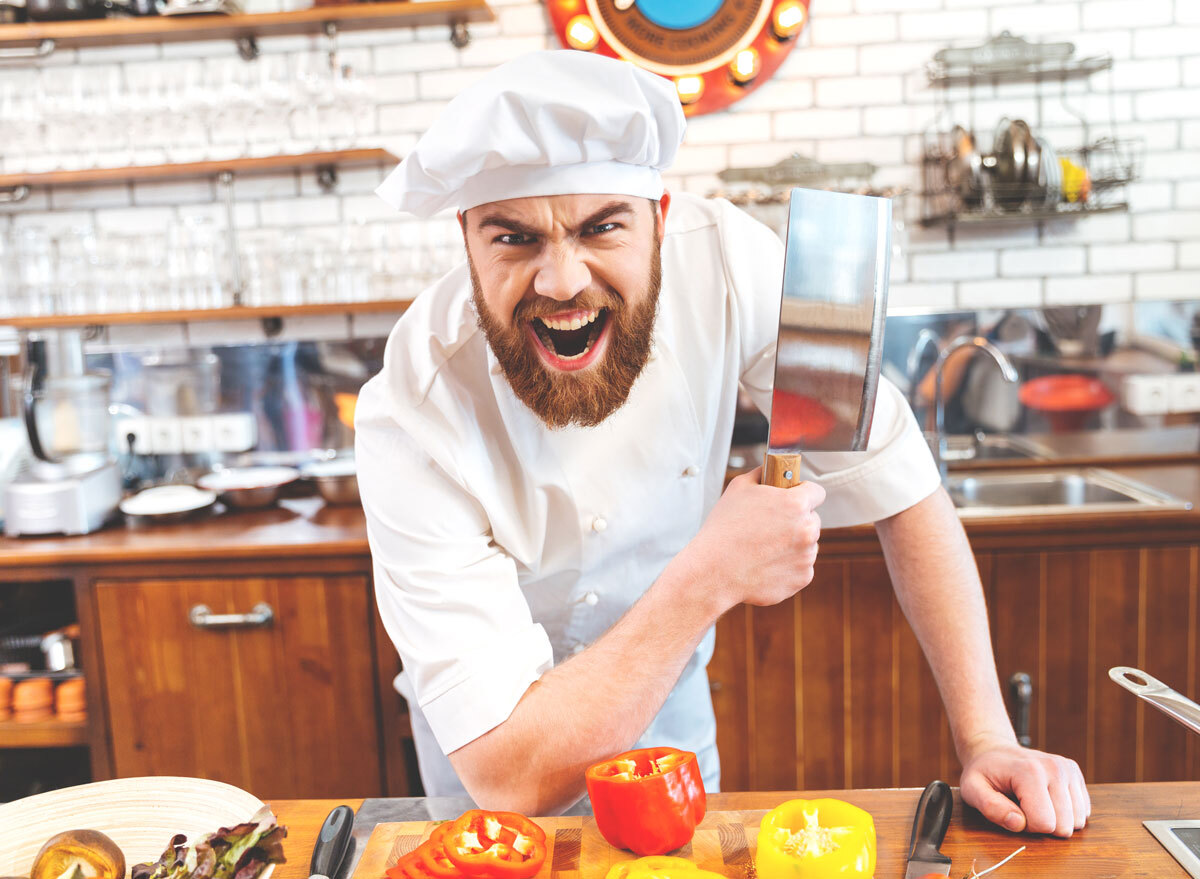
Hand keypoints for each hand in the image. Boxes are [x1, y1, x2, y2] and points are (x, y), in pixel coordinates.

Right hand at [681, 467, 824, 611]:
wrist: (714, 571)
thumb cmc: (724, 529)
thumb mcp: (738, 487)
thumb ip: (762, 473)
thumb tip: (771, 470)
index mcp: (796, 504)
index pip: (817, 492)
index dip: (803, 493)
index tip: (794, 498)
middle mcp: (807, 530)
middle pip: (812, 519)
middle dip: (796, 520)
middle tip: (771, 526)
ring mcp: (806, 556)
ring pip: (808, 544)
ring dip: (793, 544)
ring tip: (764, 547)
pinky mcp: (802, 578)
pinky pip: (801, 567)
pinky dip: (788, 566)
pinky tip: (766, 563)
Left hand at [959, 740, 1090, 836]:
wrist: (994, 750)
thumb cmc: (984, 772)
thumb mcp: (972, 790)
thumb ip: (991, 808)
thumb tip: (1018, 823)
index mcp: (1029, 771)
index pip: (1044, 824)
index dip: (1026, 825)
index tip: (1012, 809)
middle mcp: (1055, 768)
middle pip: (1064, 826)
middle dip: (1041, 824)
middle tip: (1022, 806)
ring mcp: (1068, 769)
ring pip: (1077, 822)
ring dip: (1055, 820)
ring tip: (1033, 802)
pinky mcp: (1075, 773)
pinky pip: (1083, 812)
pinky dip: (1065, 813)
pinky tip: (1046, 799)